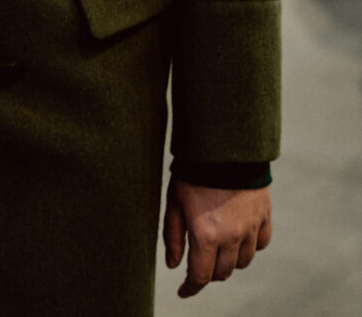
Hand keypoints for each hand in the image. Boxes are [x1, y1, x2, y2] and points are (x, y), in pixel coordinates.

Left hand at [163, 179, 271, 298]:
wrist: (223, 144)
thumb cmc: (193, 171)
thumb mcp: (174, 202)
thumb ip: (173, 236)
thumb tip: (173, 265)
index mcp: (206, 235)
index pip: (201, 276)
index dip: (191, 288)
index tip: (184, 291)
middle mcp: (232, 236)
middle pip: (222, 272)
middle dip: (209, 272)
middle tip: (199, 261)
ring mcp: (250, 227)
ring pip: (242, 261)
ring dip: (229, 260)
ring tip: (218, 247)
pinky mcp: (264, 215)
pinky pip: (260, 243)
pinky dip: (250, 245)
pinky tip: (239, 236)